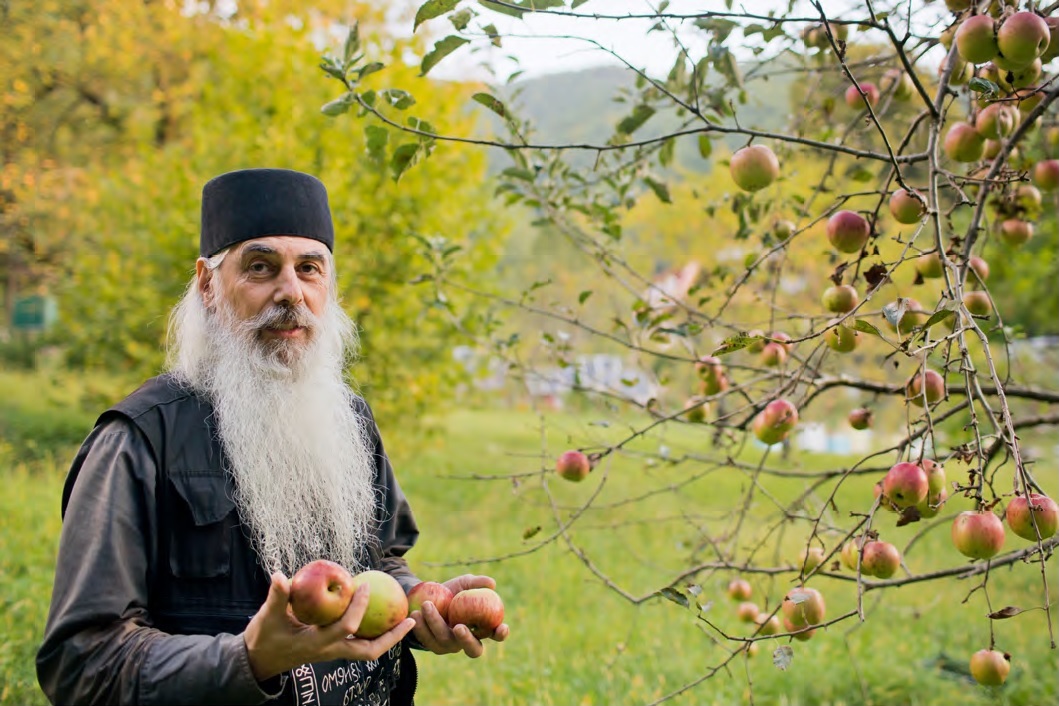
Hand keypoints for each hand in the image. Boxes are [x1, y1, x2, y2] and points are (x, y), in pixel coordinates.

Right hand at [244, 572, 415, 680]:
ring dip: (388, 637)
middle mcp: (330, 651)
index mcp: (317, 643)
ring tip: (406, 620)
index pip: (346, 626)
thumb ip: (276, 597)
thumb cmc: (264, 637)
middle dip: (392, 637)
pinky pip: (360, 643)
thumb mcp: (267, 617)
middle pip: (369, 651)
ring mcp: (333, 653)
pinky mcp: (333, 649)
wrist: (259, 661)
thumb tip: (279, 575)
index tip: (364, 585)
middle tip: (410, 620)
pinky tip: (382, 617)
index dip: (358, 607)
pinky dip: (374, 633)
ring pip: (368, 651)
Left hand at [409, 574, 510, 657]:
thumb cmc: (453, 592)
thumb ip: (476, 583)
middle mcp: (469, 640)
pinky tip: (415, 614)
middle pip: (473, 650)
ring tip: (426, 605)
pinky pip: (427, 641)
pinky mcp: (433, 645)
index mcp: (482, 628)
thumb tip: (491, 584)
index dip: (501, 634)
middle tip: (458, 626)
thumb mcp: (464, 584)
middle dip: (466, 639)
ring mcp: (451, 646)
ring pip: (446, 641)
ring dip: (435, 624)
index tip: (502, 626)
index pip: (496, 635)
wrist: (428, 597)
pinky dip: (421, 627)